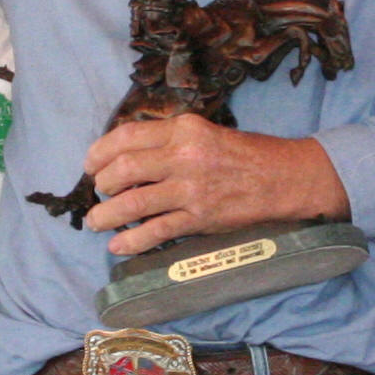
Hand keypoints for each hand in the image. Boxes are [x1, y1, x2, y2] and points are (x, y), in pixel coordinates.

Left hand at [80, 115, 350, 255]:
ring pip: (134, 202)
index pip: (127, 136)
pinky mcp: (200, 218)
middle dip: (102, 184)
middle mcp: (184, 155)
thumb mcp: (204, 133)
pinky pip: (156, 231)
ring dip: (107, 214)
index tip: (90, 164)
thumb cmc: (244, 155)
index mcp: (183, 129)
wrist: (285, 178)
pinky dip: (132, 240)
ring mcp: (192, 189)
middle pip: (124, 168)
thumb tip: (125, 159)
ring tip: (95, 222)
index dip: (100, 151)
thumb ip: (168, 142)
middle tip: (97, 193)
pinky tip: (119, 246)